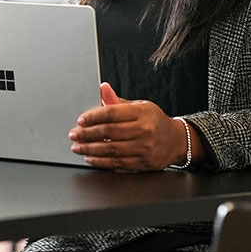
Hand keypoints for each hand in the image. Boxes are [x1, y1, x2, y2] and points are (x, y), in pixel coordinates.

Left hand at [68, 83, 186, 170]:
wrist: (176, 141)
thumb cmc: (154, 121)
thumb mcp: (139, 106)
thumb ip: (117, 101)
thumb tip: (103, 88)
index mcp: (142, 112)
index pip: (111, 113)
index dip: (93, 117)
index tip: (80, 121)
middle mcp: (144, 130)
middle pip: (109, 132)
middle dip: (87, 134)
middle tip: (74, 135)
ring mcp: (145, 148)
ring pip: (111, 149)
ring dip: (90, 149)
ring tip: (78, 147)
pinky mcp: (144, 163)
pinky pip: (118, 163)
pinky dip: (101, 162)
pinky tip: (90, 158)